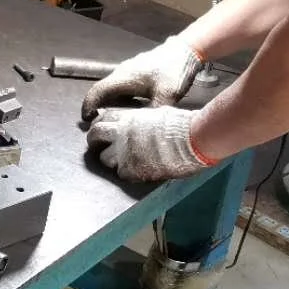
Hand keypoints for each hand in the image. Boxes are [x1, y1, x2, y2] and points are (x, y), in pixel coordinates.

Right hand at [81, 36, 204, 120]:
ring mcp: (129, 71)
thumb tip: (148, 133)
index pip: (96, 92)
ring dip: (112, 104)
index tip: (87, 121)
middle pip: (102, 92)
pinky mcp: (138, 71)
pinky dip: (123, 99)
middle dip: (99, 108)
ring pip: (113, 90)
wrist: (187, 49)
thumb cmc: (173, 70)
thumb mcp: (166, 94)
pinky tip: (134, 109)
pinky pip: (124, 88)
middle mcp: (121, 73)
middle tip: (103, 125)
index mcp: (122, 78)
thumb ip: (154, 113)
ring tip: (118, 120)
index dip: (88, 106)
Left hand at [86, 106, 213, 181]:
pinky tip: (136, 172)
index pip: (105, 117)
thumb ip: (146, 119)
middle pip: (95, 135)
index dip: (101, 123)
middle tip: (98, 147)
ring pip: (103, 158)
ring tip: (118, 163)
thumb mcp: (160, 114)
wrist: (193, 139)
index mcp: (130, 117)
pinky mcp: (131, 168)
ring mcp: (124, 151)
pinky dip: (127, 174)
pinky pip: (121, 174)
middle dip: (94, 141)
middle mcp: (122, 132)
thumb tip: (145, 122)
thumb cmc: (184, 124)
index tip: (103, 129)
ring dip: (109, 160)